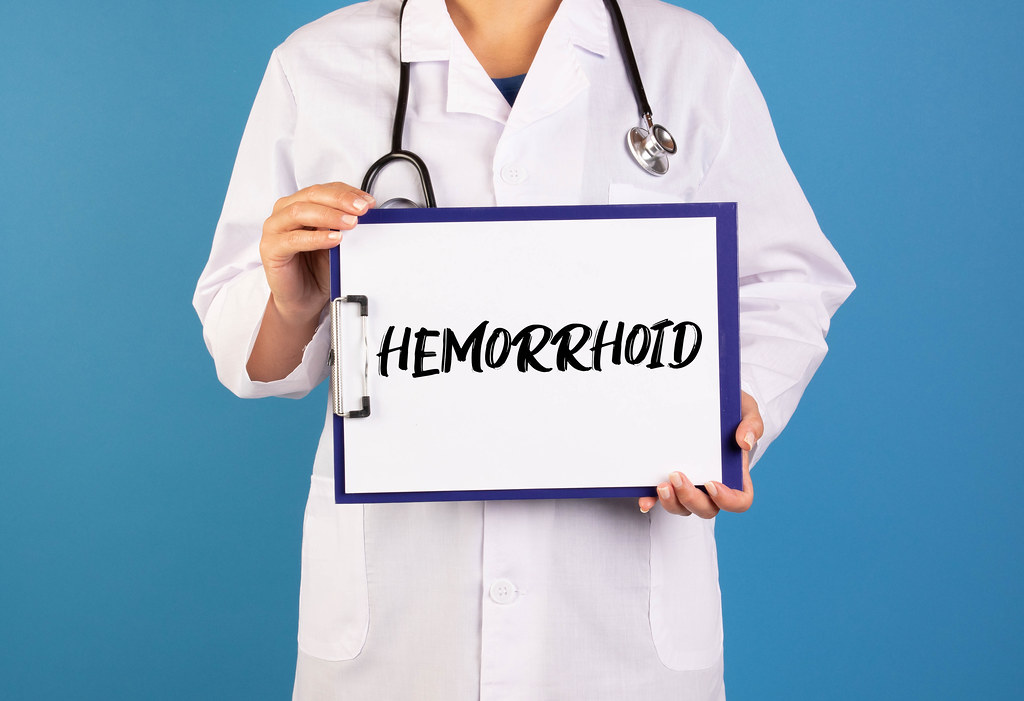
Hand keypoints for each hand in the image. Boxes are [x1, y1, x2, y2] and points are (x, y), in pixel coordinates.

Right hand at [260, 182, 374, 323]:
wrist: (305, 299)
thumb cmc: (318, 269)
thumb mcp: (338, 242)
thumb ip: (344, 226)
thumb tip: (364, 213)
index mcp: (300, 205)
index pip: (324, 190)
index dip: (346, 193)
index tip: (368, 202)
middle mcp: (285, 213)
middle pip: (311, 195)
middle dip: (340, 200)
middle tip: (361, 209)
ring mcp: (275, 229)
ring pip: (300, 212)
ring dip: (329, 216)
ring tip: (350, 223)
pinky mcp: (271, 248)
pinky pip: (294, 239)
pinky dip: (316, 237)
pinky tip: (334, 239)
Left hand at [638, 391, 762, 517]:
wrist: (704, 398)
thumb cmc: (728, 410)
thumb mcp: (745, 410)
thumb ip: (752, 424)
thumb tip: (745, 443)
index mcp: (734, 473)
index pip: (740, 500)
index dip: (728, 501)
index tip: (712, 484)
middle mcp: (712, 484)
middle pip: (707, 508)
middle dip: (691, 499)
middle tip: (676, 476)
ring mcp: (690, 484)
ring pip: (684, 508)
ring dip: (672, 503)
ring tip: (661, 485)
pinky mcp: (669, 480)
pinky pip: (661, 498)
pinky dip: (652, 501)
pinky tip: (644, 500)